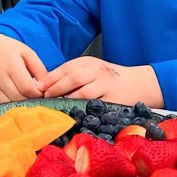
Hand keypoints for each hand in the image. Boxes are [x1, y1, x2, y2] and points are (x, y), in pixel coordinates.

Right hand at [0, 34, 47, 103]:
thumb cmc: (9, 50)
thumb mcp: (27, 53)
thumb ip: (39, 69)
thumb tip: (46, 88)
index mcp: (11, 65)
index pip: (27, 88)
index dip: (38, 93)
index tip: (43, 91)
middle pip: (20, 98)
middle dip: (32, 100)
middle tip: (38, 97)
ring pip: (11, 105)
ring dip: (22, 105)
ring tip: (28, 98)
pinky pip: (3, 107)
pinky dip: (12, 106)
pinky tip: (18, 99)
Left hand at [38, 57, 162, 107]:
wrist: (138, 84)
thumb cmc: (109, 79)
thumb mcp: (92, 70)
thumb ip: (72, 75)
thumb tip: (46, 85)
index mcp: (90, 63)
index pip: (67, 68)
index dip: (51, 77)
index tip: (38, 86)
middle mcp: (98, 71)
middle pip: (73, 78)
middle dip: (56, 88)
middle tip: (44, 97)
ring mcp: (106, 85)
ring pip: (83, 92)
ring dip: (67, 99)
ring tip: (56, 106)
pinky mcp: (113, 100)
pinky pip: (95, 105)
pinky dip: (82, 109)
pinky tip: (73, 113)